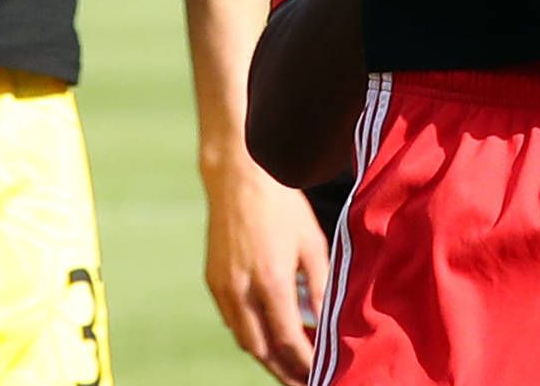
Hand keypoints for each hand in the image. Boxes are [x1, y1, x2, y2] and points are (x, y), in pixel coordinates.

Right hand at [202, 152, 333, 381]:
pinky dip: (251, 333)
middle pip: (262, 350)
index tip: (319, 375)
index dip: (304, 365)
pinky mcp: (213, 279)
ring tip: (289, 363)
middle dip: (283, 371)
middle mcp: (241, 290)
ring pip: (243, 338)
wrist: (239, 175)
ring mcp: (223, 286)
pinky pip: (232, 319)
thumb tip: (326, 325)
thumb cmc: (282, 206)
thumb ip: (320, 289)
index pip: (288, 342)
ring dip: (266, 355)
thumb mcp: (312, 245)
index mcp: (271, 283)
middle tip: (303, 381)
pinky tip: (269, 332)